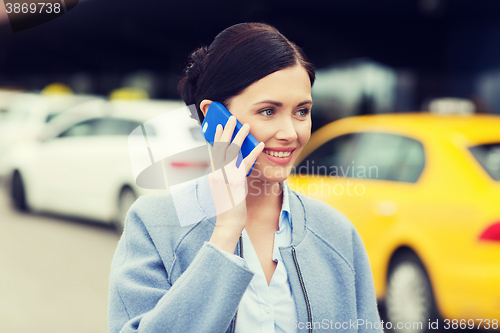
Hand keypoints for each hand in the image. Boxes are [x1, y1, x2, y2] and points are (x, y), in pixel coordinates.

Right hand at [207, 116, 263, 252]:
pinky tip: (259, 144)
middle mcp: (217, 174)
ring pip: (232, 152)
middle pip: (221, 147)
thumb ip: (228, 177)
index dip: (217, 137)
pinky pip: (245, 164)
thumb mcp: (225, 190)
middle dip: (227, 131)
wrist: (228, 224)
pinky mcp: (236, 182)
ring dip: (239, 136)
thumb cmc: (229, 209)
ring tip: (246, 125)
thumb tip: (236, 166)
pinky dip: (253, 153)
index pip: (214, 152)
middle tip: (231, 117)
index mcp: (213, 175)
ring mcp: (225, 177)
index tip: (219, 126)